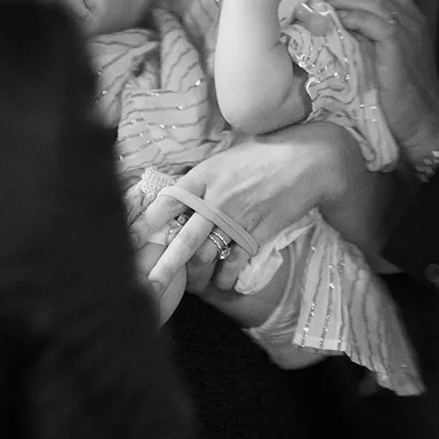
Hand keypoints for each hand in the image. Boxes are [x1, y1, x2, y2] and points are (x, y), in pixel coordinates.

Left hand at [134, 125, 350, 307]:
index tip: (130, 239)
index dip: (145, 222)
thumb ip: (204, 177)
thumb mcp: (227, 158)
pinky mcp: (257, 232)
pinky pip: (234, 262)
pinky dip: (226, 277)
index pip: (167, 201)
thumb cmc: (267, 153)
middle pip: (182, 240)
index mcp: (204, 176)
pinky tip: (223, 283)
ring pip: (205, 256)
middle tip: (149, 285)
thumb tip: (183, 192)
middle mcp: (216, 199)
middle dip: (163, 266)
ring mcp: (236, 218)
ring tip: (191, 285)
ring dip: (195, 276)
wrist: (308, 160)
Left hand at [320, 0, 438, 163]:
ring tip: (315, 3)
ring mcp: (408, 30)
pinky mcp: (400, 47)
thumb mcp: (382, 59)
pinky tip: (331, 21)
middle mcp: (411, 17)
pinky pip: (375, 20)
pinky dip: (351, 16)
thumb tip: (329, 24)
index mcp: (409, 16)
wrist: (426, 124)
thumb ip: (364, 38)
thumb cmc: (399, 98)